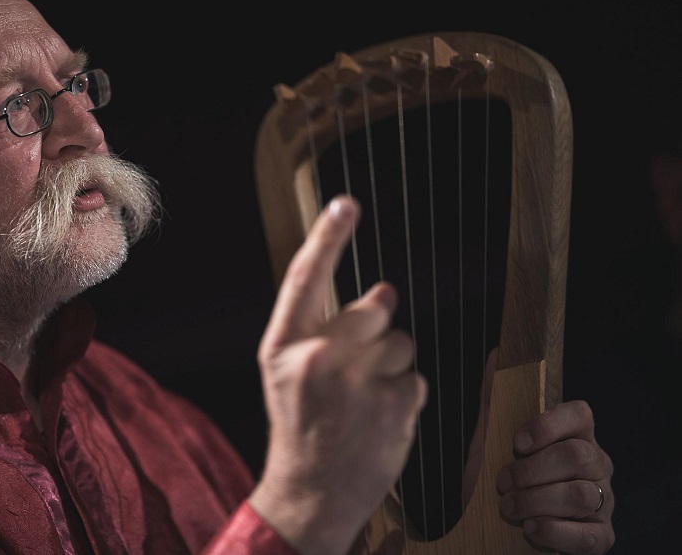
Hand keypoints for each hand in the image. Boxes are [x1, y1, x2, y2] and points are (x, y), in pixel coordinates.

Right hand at [248, 196, 427, 554]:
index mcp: (283, 347)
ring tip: (362, 401)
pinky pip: (415, 379)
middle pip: (373, 310)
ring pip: (400, 345)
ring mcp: (357, 383)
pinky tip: (378, 419)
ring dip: (389, 368)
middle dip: (375, 330)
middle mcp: (317, 358)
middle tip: (354, 366)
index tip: (346, 204)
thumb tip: (384, 292)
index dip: (327, 237)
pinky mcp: (392, 406)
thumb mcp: (287, 373)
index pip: (306, 279)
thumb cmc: (301, 426)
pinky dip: (403, 397)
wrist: (310, 492)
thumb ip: (324, 328)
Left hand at [495, 383, 615, 553]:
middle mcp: (597, 465)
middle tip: (502, 483)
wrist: (494, 527)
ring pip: (581, 495)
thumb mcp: (490, 441)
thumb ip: (493, 400)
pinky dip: (553, 532)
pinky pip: (587, 535)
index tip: (516, 442)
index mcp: (574, 436)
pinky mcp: (600, 536)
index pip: (580, 414)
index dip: (548, 425)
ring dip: (534, 502)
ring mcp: (603, 501)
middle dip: (531, 471)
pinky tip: (530, 528)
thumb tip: (495, 356)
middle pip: (577, 456)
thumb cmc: (501, 480)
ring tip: (509, 508)